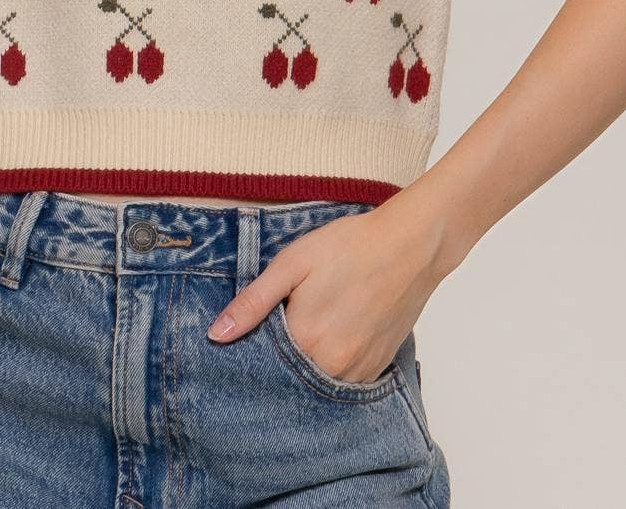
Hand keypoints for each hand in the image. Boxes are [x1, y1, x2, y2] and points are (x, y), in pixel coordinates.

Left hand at [206, 193, 449, 384]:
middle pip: (290, 376)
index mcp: (305, 340)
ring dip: (308, 362)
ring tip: (314, 324)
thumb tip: (216, 335)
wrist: (410, 245)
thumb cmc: (349, 246)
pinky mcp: (377, 368)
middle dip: (280, 357)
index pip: (262, 363)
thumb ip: (253, 302)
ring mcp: (358, 371)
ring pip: (317, 380)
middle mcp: (332, 366)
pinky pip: (343, 380)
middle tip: (289, 318)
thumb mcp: (292, 263)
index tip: (253, 331)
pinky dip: (332, 364)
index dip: (254, 346)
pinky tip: (335, 333)